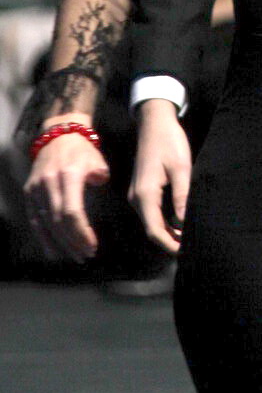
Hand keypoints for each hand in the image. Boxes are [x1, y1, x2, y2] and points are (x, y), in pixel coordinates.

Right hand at [24, 117, 109, 261]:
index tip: (93, 245)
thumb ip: (100, 181)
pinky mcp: (29, 192)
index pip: (71, 212)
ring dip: (60, 244)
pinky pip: (35, 220)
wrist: (58, 135)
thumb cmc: (82, 151)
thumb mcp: (97, 162)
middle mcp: (49, 183)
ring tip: (76, 256)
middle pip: (58, 221)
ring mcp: (36, 188)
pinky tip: (53, 252)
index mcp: (68, 175)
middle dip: (73, 242)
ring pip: (46, 224)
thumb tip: (101, 200)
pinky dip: (43, 238)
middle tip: (87, 255)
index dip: (81, 232)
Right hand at [129, 98, 191, 253]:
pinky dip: (165, 221)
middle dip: (171, 241)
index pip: (154, 230)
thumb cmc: (169, 141)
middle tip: (194, 247)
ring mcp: (137, 194)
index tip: (186, 254)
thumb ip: (183, 196)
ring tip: (191, 237)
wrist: (154, 121)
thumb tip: (186, 223)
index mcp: (144, 194)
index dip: (170, 245)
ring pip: (152, 221)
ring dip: (169, 232)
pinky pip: (152, 212)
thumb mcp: (181, 167)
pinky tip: (181, 222)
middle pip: (152, 229)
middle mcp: (136, 198)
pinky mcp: (142, 190)